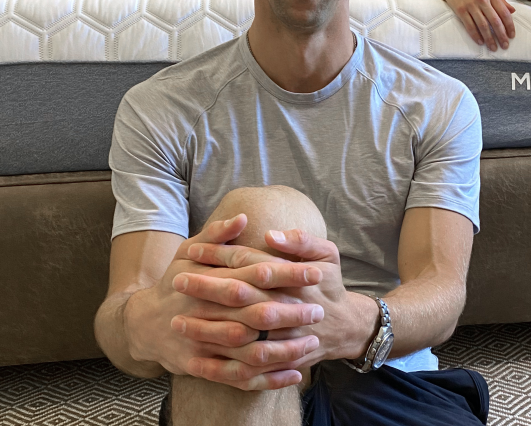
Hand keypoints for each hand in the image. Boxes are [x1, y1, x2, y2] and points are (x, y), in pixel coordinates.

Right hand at [125, 215, 323, 390]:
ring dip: (284, 349)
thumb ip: (217, 234)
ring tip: (311, 342)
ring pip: (250, 350)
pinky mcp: (202, 367)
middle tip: (319, 310)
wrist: (144, 323)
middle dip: (291, 312)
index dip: (288, 272)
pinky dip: (267, 379)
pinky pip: (238, 378)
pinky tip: (293, 373)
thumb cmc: (176, 280)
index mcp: (212, 278)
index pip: (256, 272)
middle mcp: (208, 311)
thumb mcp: (189, 251)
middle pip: (256, 313)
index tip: (315, 272)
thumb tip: (242, 217)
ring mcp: (204, 342)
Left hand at [183, 229, 377, 371]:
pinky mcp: (277, 362)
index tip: (193, 251)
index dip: (221, 255)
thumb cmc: (330, 285)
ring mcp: (281, 338)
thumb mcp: (328, 254)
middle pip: (239, 295)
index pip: (250, 263)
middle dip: (206, 288)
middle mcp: (285, 306)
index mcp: (293, 278)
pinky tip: (194, 359)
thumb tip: (271, 234)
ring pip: (238, 334)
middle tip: (178, 280)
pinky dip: (219, 366)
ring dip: (206, 327)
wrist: (345, 327)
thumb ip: (302, 241)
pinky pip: (244, 369)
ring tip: (178, 319)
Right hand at [441, 0, 515, 50]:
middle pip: (495, 21)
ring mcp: (470, 5)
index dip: (509, 25)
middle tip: (505, 46)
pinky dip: (475, 35)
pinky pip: (470, 26)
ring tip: (493, 47)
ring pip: (483, 25)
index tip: (512, 35)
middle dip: (501, 35)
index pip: (504, 12)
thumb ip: (500, 0)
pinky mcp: (460, 10)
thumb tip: (513, 11)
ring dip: (489, 38)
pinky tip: (480, 42)